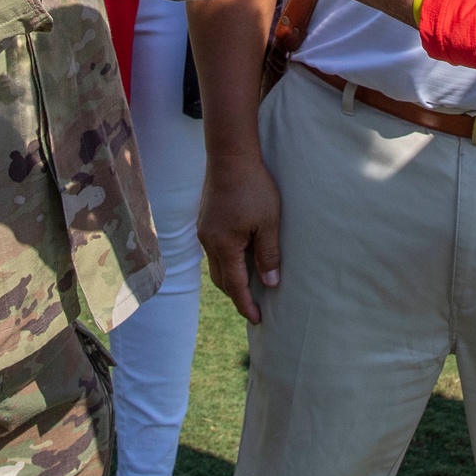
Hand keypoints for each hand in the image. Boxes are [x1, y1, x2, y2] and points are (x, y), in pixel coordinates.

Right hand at [198, 152, 282, 323]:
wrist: (229, 156)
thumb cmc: (254, 188)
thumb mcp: (269, 223)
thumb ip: (269, 254)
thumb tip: (270, 283)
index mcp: (224, 246)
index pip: (235, 286)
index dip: (246, 304)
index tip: (257, 319)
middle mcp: (209, 242)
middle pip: (222, 279)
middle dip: (236, 295)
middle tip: (254, 306)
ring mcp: (204, 230)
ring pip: (217, 265)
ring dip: (231, 278)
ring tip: (249, 284)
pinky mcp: (205, 220)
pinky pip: (215, 250)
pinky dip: (227, 261)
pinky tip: (239, 257)